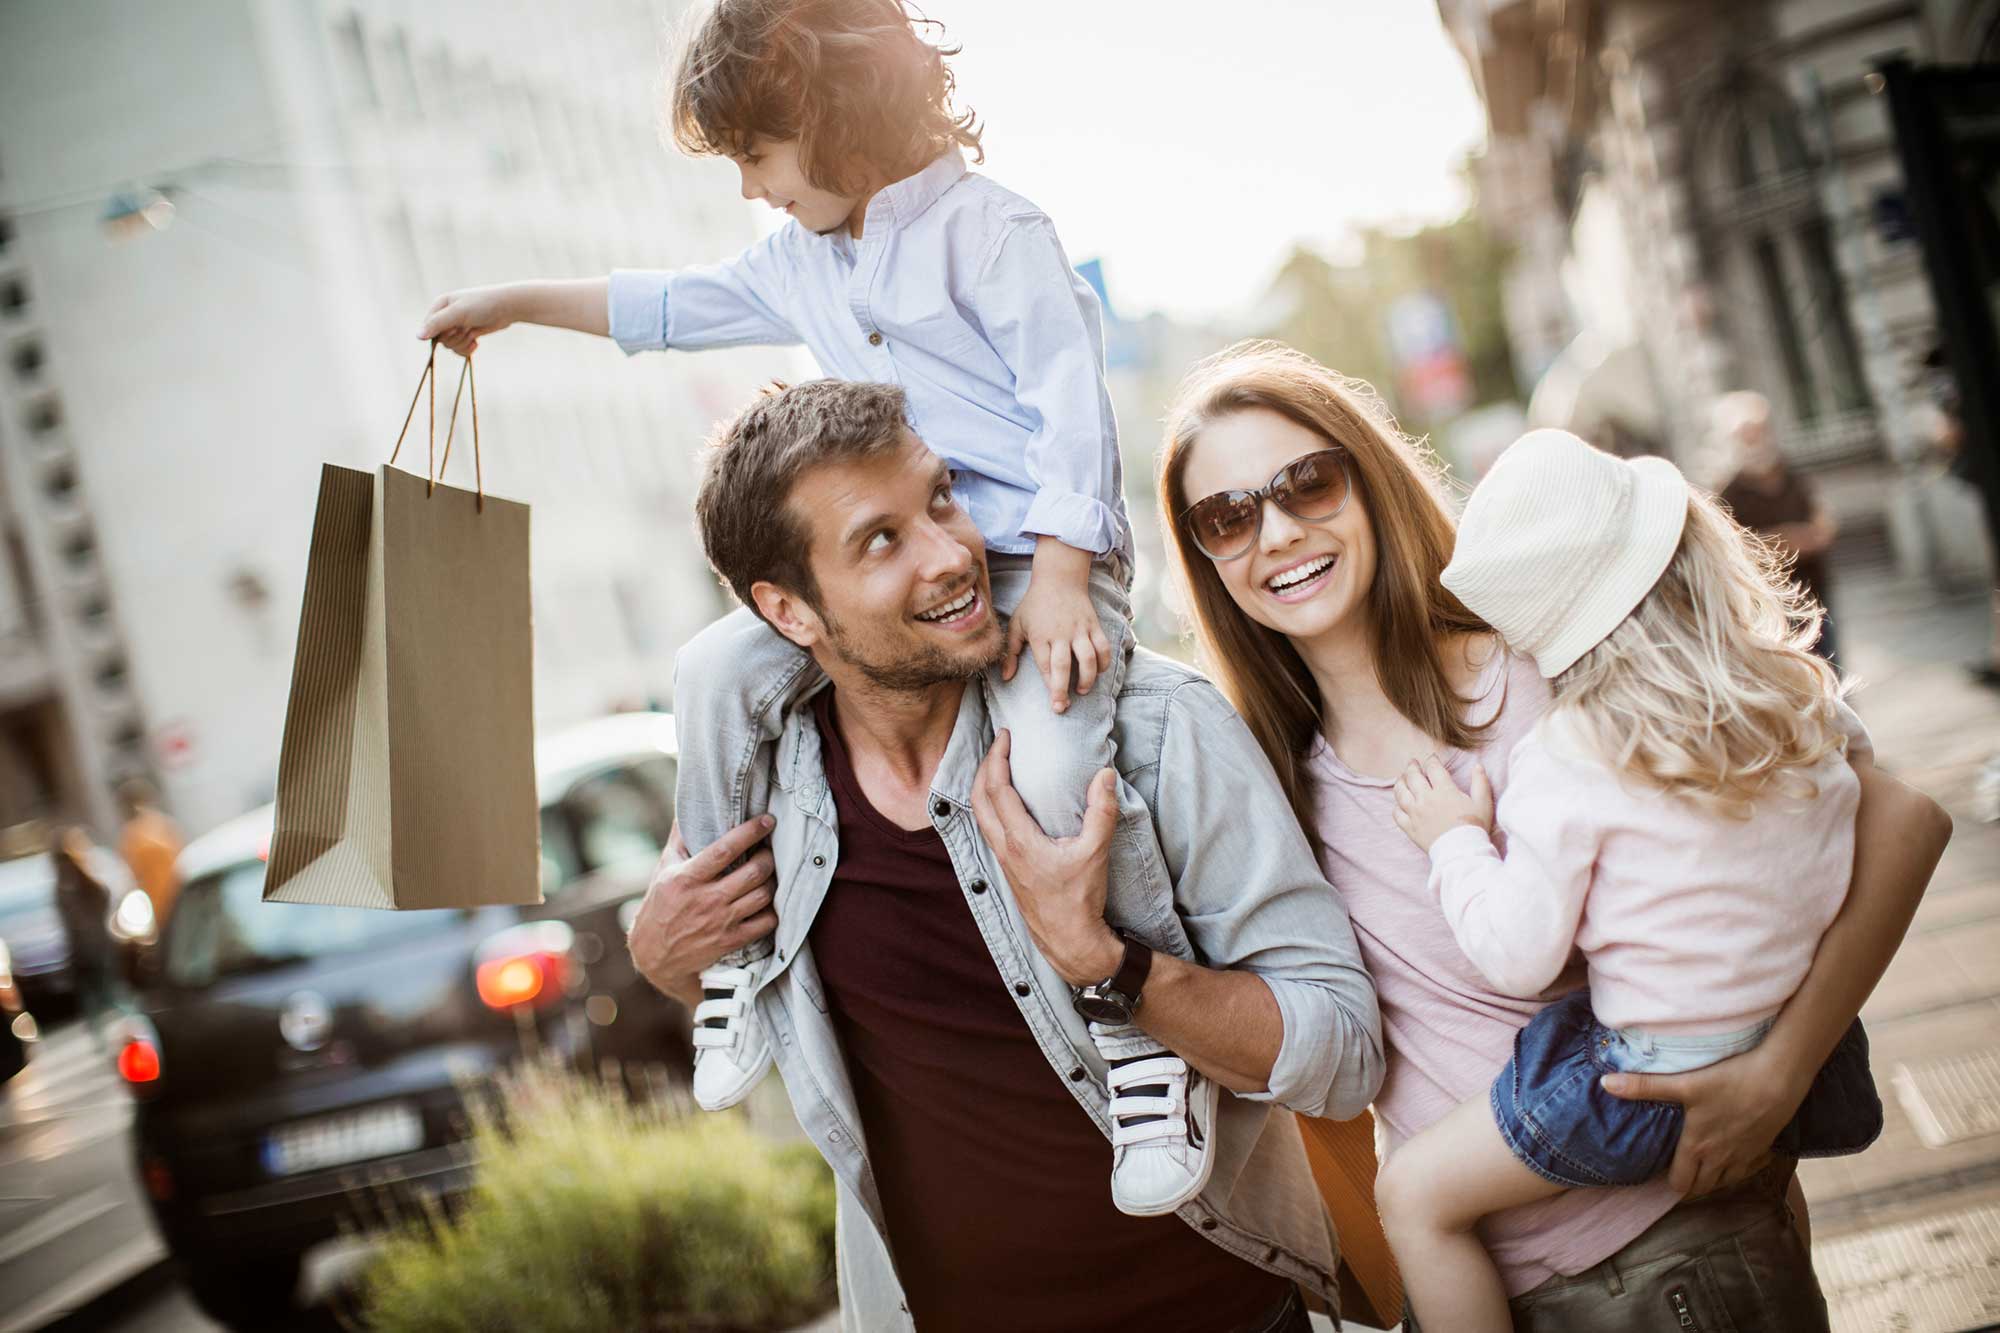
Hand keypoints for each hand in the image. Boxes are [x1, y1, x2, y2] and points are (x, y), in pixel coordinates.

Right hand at [417, 284, 519, 355]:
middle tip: (466, 328)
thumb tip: (418, 337)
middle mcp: (445, 316)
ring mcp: (457, 326)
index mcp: (439, 306)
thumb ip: (438, 323)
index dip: (441, 333)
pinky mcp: (467, 335)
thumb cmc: (482, 305)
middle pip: (440, 340)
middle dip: (454, 338)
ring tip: (473, 332)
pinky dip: (467, 349)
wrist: (507, 307)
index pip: (428, 328)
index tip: (454, 328)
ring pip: (450, 346)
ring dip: (463, 343)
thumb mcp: (458, 313)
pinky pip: (459, 350)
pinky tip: (476, 343)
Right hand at [625, 815, 777, 1006]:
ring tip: (770, 874)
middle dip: (769, 857)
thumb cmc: (660, 905)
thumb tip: (689, 809)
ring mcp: (720, 921)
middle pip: (753, 873)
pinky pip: (765, 923)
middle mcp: (706, 899)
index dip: (750, 832)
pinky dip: (773, 910)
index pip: (725, 850)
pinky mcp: (730, 941)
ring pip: (763, 896)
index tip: (766, 820)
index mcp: (687, 877)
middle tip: (770, 851)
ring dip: (772, 882)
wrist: (654, 955)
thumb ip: (679, 840)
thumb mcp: (663, 869)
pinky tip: (768, 902)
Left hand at [969, 730, 1121, 986]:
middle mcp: (1003, 848)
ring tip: (997, 767)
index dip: (998, 758)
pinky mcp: (1007, 870)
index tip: (1006, 736)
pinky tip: (1004, 804)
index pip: (998, 789)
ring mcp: (1002, 861)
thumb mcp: (1095, 853)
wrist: (1069, 941)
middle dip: (984, 766)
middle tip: (998, 744)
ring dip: (983, 786)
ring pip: (979, 815)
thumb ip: (1102, 812)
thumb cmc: (1080, 899)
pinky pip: (988, 829)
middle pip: (978, 798)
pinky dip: (988, 806)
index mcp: (1019, 840)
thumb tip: (1104, 775)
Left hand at [1002, 540, 1110, 713]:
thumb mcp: (1017, 624)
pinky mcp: (1093, 625)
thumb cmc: (1035, 604)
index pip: (1045, 665)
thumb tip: (1006, 677)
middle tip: (1063, 707)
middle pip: (1064, 665)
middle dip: (1063, 689)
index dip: (1050, 685)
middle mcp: (1060, 634)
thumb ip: (1010, 652)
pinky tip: (1098, 672)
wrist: (1059, 578)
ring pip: (1088, 658)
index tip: (1054, 702)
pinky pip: (1103, 647)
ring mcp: (1079, 630)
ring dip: (1087, 678)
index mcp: (1040, 635)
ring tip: (1083, 691)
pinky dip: (1104, 662)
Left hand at [1391, 754, 1492, 849]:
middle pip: (1413, 776)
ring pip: (1400, 793)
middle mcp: (1426, 799)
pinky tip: (1400, 804)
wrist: (1463, 852)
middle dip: (1412, 767)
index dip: (1431, 760)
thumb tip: (1478, 766)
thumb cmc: (1474, 827)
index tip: (1432, 759)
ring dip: (1400, 782)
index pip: (1433, 768)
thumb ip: (1480, 782)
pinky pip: (1397, 814)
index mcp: (1444, 790)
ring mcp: (1415, 814)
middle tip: (1412, 763)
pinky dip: (1397, 807)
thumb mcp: (1483, 803)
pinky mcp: (1410, 828)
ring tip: (1402, 778)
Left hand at [1600, 1042, 1807, 1196]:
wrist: (1778, 1079)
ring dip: (1713, 1180)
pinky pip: (1749, 1170)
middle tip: (1679, 1175)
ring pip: (1726, 1182)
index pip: (1680, 1184)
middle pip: (1702, 1188)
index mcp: (1697, 1148)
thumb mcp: (1683, 1084)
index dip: (1669, 1185)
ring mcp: (1745, 1157)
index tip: (1659, 1178)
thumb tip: (1605, 1084)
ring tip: (1702, 1169)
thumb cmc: (1729, 1081)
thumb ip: (1644, 1087)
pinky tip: (1735, 1157)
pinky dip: (1739, 1169)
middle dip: (1690, 1186)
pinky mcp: (1764, 1148)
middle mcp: (1720, 1159)